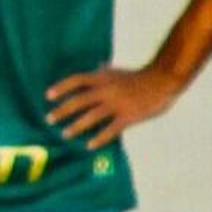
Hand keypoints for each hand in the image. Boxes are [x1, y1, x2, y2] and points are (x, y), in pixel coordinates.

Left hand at [46, 62, 180, 150]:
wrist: (163, 80)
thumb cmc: (139, 77)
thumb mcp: (119, 71)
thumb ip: (105, 71)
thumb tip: (96, 65)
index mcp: (103, 77)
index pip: (77, 80)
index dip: (61, 87)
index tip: (48, 96)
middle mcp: (107, 90)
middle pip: (78, 100)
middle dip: (62, 111)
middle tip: (49, 119)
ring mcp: (117, 104)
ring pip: (91, 117)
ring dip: (76, 126)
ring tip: (65, 134)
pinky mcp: (129, 116)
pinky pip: (110, 130)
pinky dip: (99, 138)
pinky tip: (89, 145)